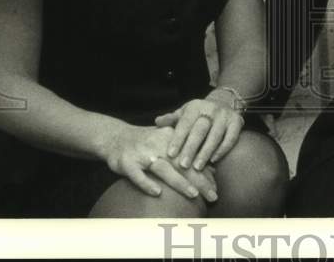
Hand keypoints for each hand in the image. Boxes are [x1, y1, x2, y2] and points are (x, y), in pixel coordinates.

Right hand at [101, 124, 218, 200]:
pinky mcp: (126, 162)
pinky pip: (137, 175)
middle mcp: (159, 145)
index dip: (206, 173)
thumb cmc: (148, 143)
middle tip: (213, 196)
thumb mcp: (169, 142)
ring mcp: (142, 154)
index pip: (193, 156)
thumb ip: (189, 154)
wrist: (116, 136)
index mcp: (172, 139)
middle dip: (199, 180)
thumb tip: (212, 169)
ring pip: (163, 169)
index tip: (216, 189)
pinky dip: (147, 183)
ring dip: (179, 181)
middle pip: (182, 163)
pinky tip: (157, 193)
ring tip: (193, 194)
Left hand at [154, 94, 243, 170]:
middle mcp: (211, 109)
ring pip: (215, 135)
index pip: (185, 123)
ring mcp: (225, 115)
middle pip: (200, 130)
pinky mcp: (237, 122)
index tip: (170, 154)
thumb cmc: (198, 114)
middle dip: (191, 148)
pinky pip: (230, 138)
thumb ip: (171, 119)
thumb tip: (157, 122)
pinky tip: (213, 161)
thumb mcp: (184, 113)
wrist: (224, 101)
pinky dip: (222, 150)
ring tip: (197, 168)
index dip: (178, 139)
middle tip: (183, 165)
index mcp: (195, 106)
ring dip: (206, 152)